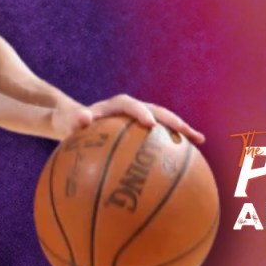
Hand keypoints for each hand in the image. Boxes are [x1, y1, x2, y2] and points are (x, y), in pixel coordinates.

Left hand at [50, 94, 203, 144]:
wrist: (76, 124)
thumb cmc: (70, 125)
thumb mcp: (66, 121)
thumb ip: (73, 119)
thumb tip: (83, 118)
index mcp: (116, 105)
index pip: (131, 105)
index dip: (141, 113)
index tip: (150, 124)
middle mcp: (132, 109)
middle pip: (156, 111)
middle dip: (171, 120)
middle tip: (184, 131)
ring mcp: (141, 120)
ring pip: (165, 122)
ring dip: (182, 130)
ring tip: (199, 140)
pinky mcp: (144, 132)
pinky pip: (162, 137)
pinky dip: (176, 145)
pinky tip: (191, 160)